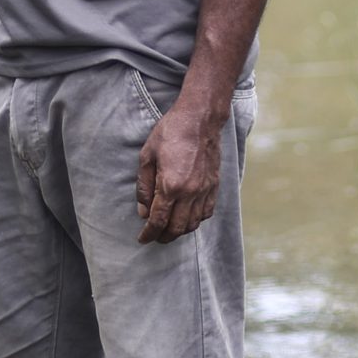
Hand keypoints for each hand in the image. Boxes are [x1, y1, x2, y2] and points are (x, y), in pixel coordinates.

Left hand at [135, 102, 222, 243]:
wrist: (200, 119)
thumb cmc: (170, 132)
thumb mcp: (147, 157)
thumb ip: (144, 188)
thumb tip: (143, 212)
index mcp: (170, 185)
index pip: (158, 220)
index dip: (149, 234)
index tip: (142, 239)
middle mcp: (190, 192)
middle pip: (177, 228)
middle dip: (164, 237)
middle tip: (154, 237)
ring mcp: (205, 190)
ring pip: (193, 224)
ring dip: (180, 231)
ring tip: (169, 229)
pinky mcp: (214, 185)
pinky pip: (207, 213)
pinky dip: (196, 221)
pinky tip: (187, 217)